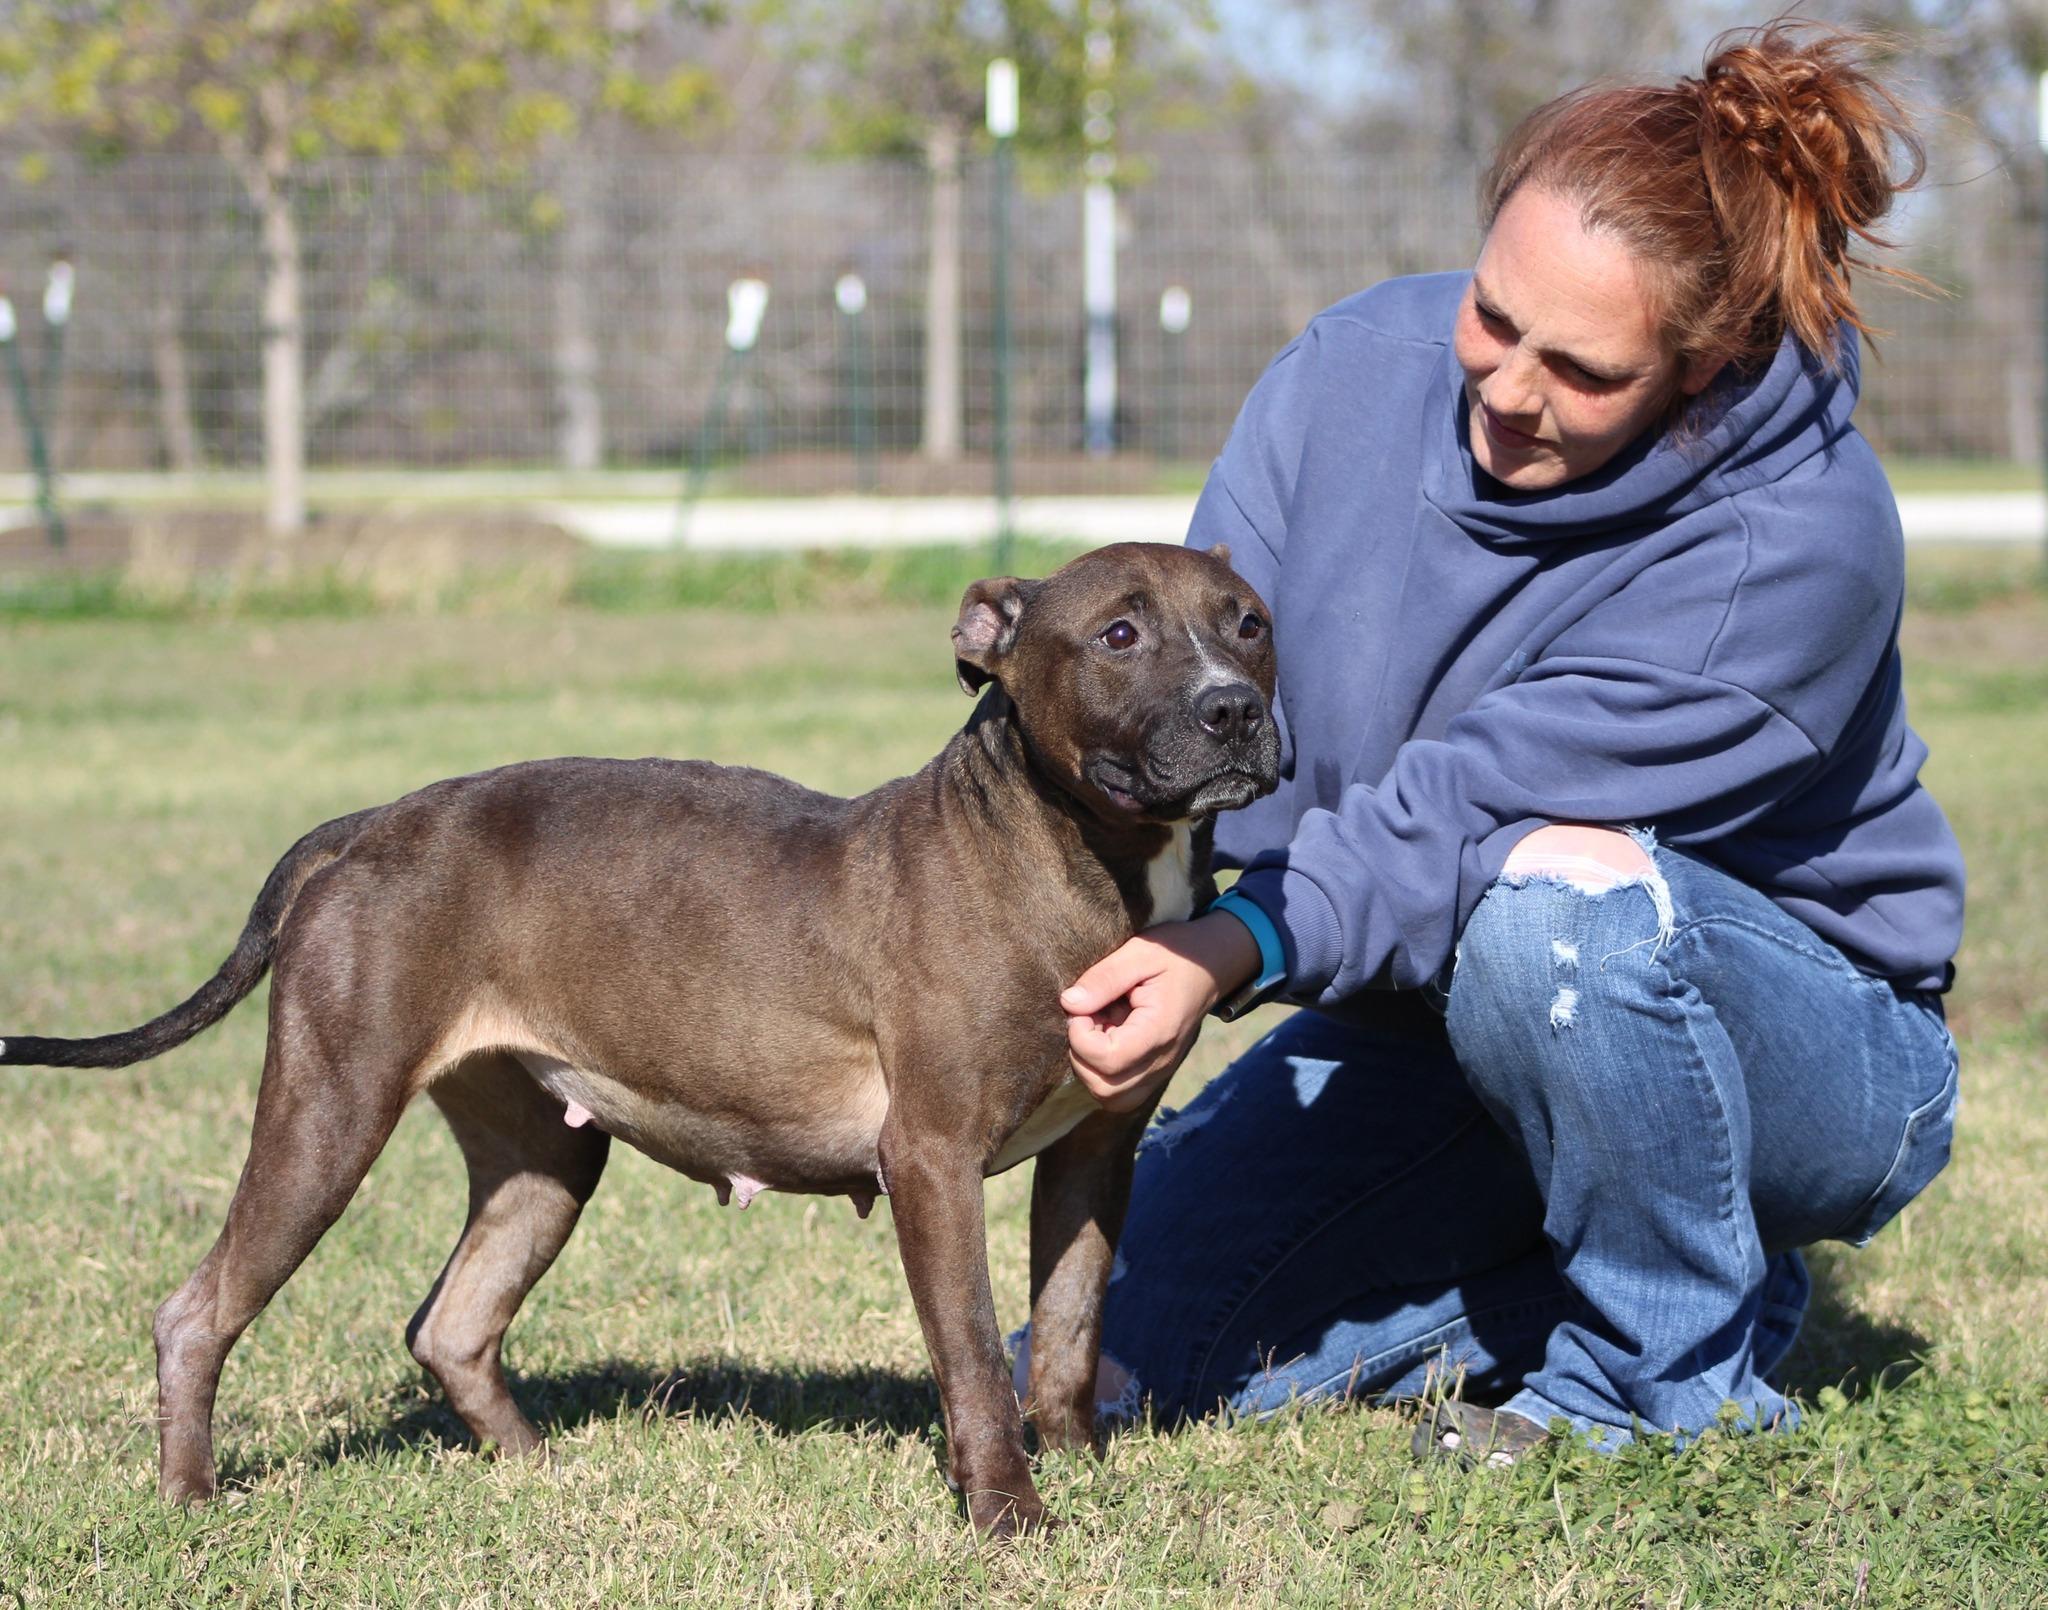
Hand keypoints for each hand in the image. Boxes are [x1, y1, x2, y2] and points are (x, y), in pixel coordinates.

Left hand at [1061, 912, 1261, 1113]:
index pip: (1109, 1060)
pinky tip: (1105, 1040)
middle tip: (1087, 1020)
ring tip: (1096, 1031)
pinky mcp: (1154, 1072)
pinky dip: (1102, 1074)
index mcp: (1160, 1030)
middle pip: (1106, 1090)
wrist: (1211, 967)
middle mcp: (1162, 1061)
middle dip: (1081, 1056)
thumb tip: (1069, 1004)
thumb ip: (1104, 978)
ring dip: (1090, 1068)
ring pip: (1111, 1098)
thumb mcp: (1139, 953)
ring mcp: (1161, 1071)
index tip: (1082, 1007)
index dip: (1080, 1037)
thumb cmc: (1176, 955)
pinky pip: (1121, 1093)